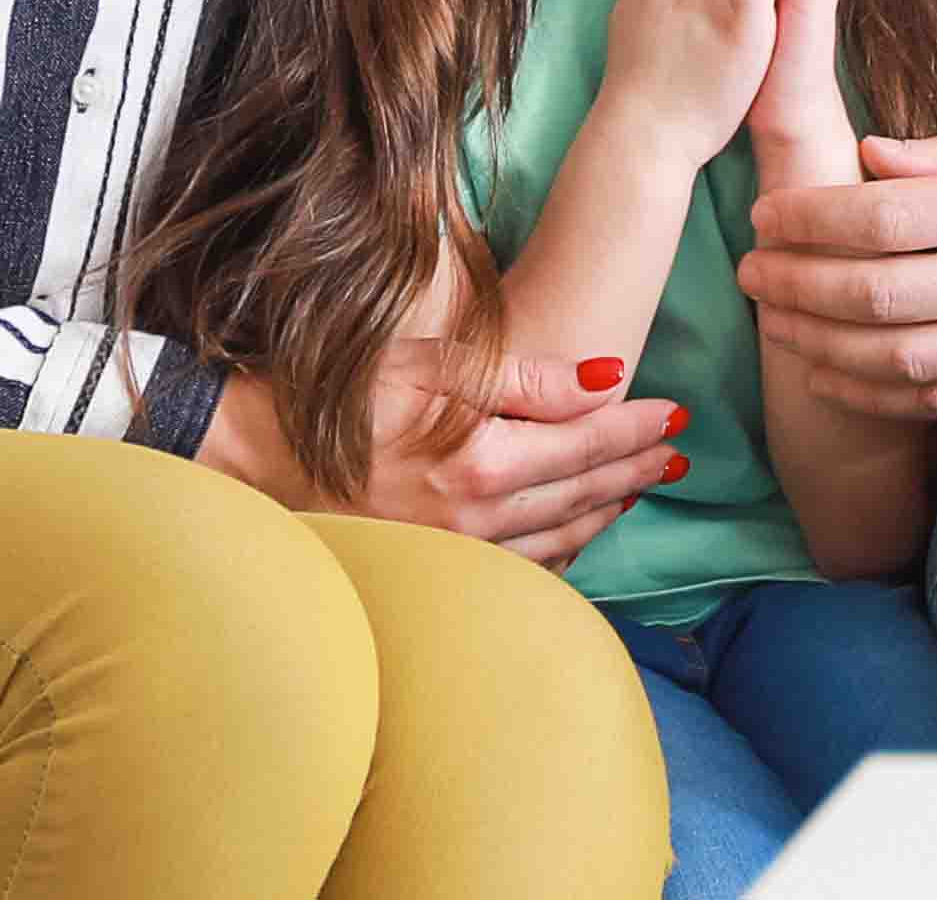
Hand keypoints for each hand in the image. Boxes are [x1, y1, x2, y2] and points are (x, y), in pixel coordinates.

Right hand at [200, 348, 688, 569]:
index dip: (636, 428)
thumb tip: (608, 377)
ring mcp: (456, 557)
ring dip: (608, 508)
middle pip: (583, 494)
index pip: (587, 446)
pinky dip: (563, 546)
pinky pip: (522, 567)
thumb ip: (525, 377)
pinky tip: (579, 527)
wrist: (260, 461)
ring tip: (643, 483)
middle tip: (677, 450)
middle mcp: (475, 521)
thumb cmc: (343, 399)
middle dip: (636, 469)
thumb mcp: (431, 364)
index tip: (674, 413)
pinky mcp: (437, 573)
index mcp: (478, 463)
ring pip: (559, 537)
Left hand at [738, 117, 936, 421]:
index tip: (766, 210)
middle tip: (745, 268)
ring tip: (769, 319)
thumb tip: (869, 159)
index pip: (889, 216)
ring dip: (817, 345)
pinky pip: (935, 399)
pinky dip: (869, 391)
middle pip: (878, 295)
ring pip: (896, 361)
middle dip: (794, 284)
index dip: (811, 217)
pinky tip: (827, 371)